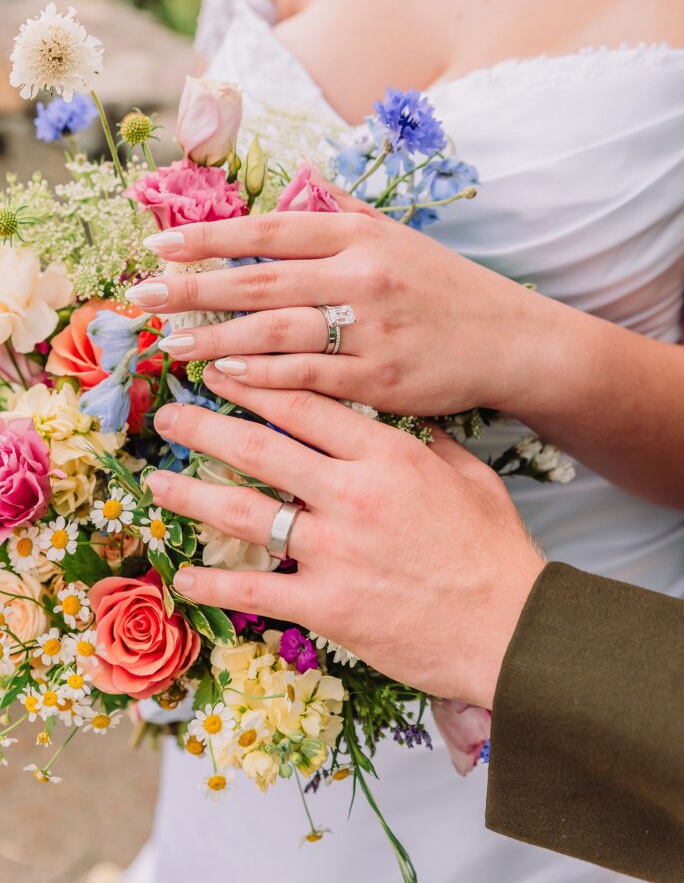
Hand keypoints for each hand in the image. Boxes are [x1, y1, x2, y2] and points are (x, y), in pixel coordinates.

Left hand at [129, 201, 557, 415]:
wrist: (509, 339)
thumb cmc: (446, 287)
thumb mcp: (400, 236)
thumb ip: (345, 210)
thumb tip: (300, 177)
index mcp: (361, 236)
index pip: (270, 231)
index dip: (210, 238)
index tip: (160, 246)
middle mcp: (362, 275)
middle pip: (261, 281)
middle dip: (194, 289)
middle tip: (142, 298)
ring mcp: (370, 328)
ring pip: (276, 332)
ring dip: (217, 337)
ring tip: (171, 343)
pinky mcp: (379, 377)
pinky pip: (308, 376)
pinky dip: (263, 375)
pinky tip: (226, 376)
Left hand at [147, 367, 544, 707]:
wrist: (512, 629)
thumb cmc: (497, 551)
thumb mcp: (471, 478)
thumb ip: (431, 442)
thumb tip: (403, 419)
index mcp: (387, 457)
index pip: (306, 407)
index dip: (256, 385)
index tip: (221, 372)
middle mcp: (352, 496)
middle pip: (261, 451)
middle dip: (207, 428)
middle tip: (169, 416)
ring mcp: (335, 552)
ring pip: (245, 514)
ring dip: (193, 495)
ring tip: (156, 482)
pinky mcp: (327, 606)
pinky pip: (256, 592)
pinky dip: (214, 587)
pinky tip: (183, 578)